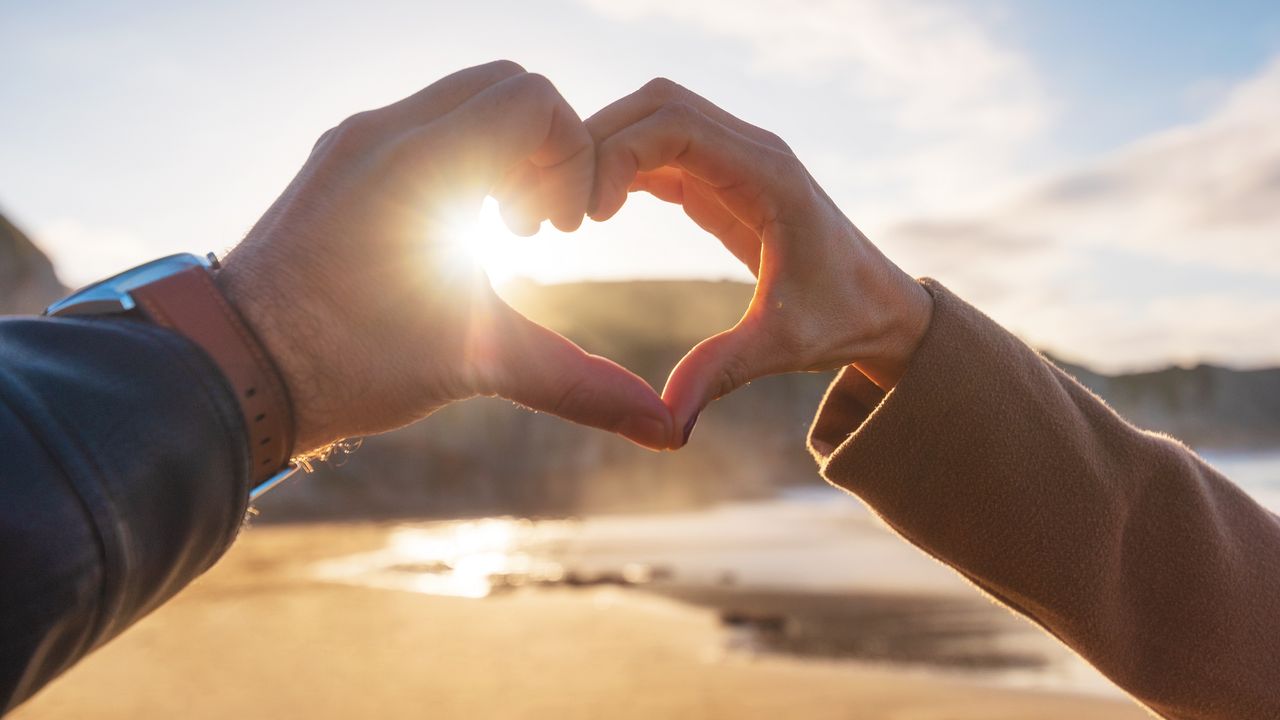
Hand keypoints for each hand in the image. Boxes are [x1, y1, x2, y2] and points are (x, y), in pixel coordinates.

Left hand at [217, 61, 672, 453]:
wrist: (231, 371)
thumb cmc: (346, 367)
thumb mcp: (475, 365)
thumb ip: (578, 383)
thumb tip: (666, 432)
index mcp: (424, 162)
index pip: (535, 99)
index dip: (571, 158)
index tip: (557, 232)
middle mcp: (385, 131)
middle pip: (505, 85)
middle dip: (544, 148)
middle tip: (534, 227)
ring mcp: (355, 139)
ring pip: (461, 100)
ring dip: (502, 152)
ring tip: (498, 231)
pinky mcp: (338, 159)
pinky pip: (422, 126)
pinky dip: (460, 159)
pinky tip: (455, 232)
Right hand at [586, 79, 932, 447]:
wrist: (881, 308)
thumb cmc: (840, 321)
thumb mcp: (780, 348)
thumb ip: (720, 372)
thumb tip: (667, 422)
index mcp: (769, 176)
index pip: (676, 125)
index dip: (617, 153)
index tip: (586, 214)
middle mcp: (754, 151)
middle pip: (659, 104)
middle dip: (600, 139)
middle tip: (556, 203)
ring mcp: (739, 158)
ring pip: (656, 116)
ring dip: (607, 147)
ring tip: (566, 207)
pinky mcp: (724, 177)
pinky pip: (662, 149)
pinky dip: (622, 165)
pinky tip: (593, 210)